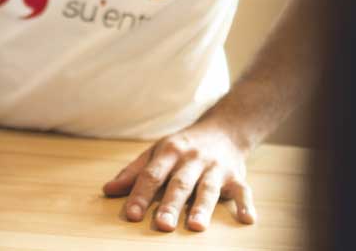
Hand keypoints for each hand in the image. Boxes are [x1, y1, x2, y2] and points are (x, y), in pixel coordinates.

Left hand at [102, 123, 255, 231]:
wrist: (223, 129)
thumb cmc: (182, 145)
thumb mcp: (156, 152)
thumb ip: (133, 172)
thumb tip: (107, 190)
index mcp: (168, 152)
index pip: (151, 175)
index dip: (140, 195)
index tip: (131, 215)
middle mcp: (192, 159)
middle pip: (179, 184)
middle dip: (171, 205)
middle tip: (162, 226)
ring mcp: (215, 167)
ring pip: (208, 188)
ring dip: (202, 208)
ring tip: (196, 226)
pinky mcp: (237, 176)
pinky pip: (243, 190)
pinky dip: (245, 204)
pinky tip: (247, 219)